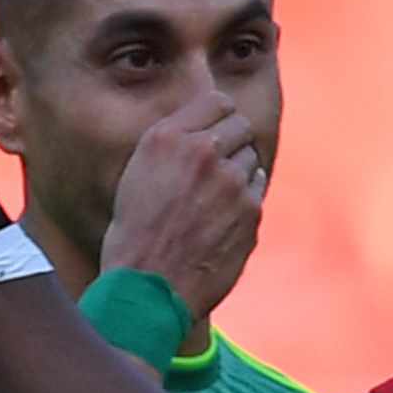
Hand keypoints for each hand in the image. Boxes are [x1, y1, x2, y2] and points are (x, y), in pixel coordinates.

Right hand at [103, 98, 266, 326]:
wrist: (147, 290)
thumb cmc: (134, 236)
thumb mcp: (138, 175)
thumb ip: (175, 144)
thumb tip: (211, 127)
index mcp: (167, 138)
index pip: (216, 101)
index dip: (217, 118)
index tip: (212, 134)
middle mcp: (202, 152)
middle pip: (239, 125)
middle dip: (230, 143)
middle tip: (212, 171)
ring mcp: (231, 180)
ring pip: (250, 157)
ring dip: (237, 172)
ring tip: (210, 201)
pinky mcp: (250, 209)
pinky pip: (257, 186)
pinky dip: (245, 196)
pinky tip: (221, 218)